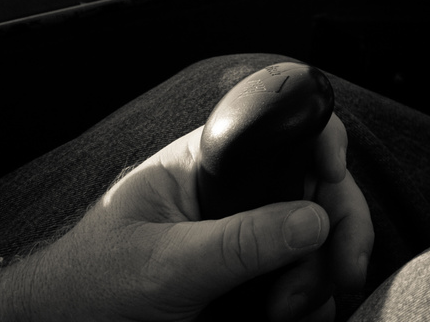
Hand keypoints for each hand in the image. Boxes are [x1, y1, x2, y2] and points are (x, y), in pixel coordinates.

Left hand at [0, 113, 372, 321]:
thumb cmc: (88, 287)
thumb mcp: (162, 266)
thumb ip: (237, 243)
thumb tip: (312, 220)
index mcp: (210, 162)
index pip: (283, 127)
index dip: (324, 143)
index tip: (335, 179)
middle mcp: (238, 190)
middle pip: (319, 184)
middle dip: (338, 227)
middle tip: (341, 272)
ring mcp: (250, 232)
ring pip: (320, 234)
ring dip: (321, 272)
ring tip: (290, 311)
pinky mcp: (255, 273)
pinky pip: (306, 273)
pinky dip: (315, 297)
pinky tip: (301, 316)